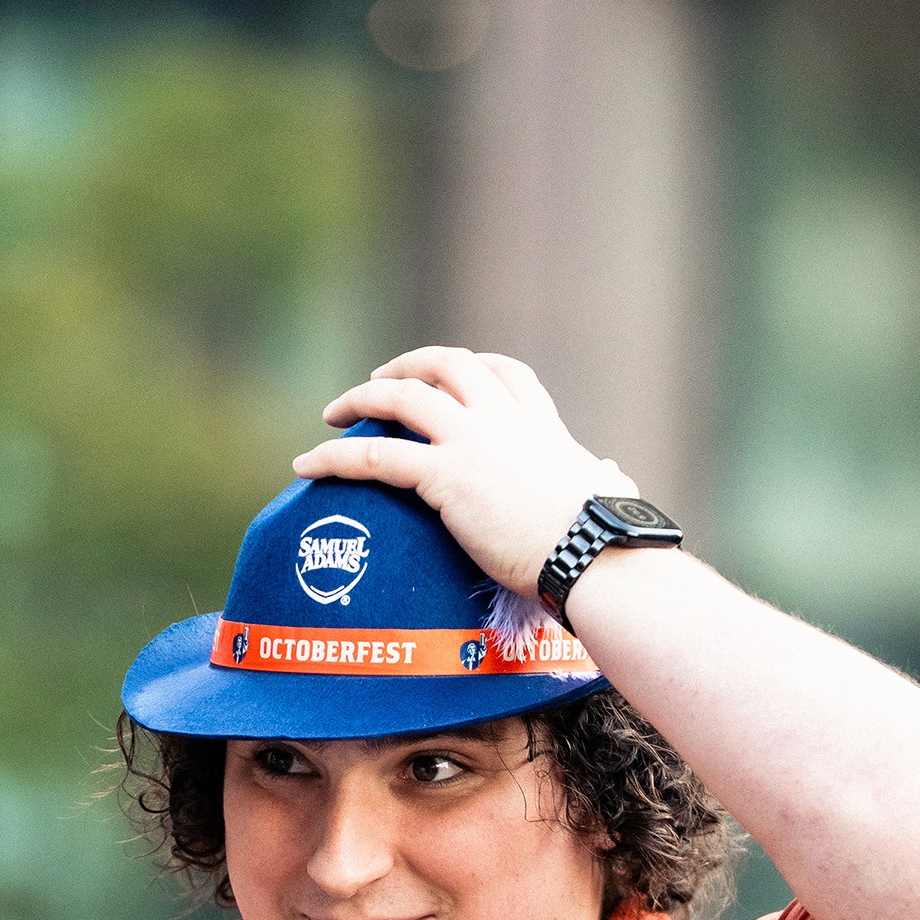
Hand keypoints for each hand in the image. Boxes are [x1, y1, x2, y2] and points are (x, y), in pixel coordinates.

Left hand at [293, 347, 635, 595]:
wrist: (594, 552)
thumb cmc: (607, 536)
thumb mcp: (606, 490)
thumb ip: (603, 475)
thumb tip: (613, 472)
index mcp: (541, 426)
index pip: (504, 375)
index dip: (473, 370)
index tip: (454, 375)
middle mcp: (503, 420)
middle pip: (446, 367)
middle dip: (407, 367)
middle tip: (377, 383)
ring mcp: (471, 442)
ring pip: (403, 397)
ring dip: (361, 398)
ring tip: (332, 413)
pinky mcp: (445, 477)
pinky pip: (375, 455)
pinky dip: (335, 456)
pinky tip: (306, 464)